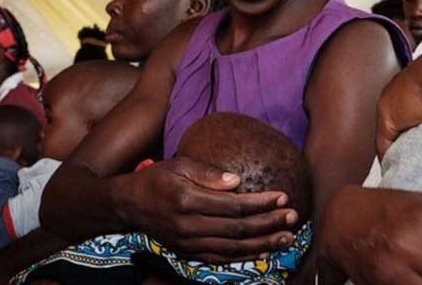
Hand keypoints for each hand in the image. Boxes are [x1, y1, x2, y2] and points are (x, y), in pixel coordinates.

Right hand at [121, 156, 299, 262]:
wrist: (128, 206)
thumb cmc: (157, 179)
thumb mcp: (179, 164)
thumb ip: (208, 173)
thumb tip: (237, 180)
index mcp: (188, 200)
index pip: (233, 205)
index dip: (260, 203)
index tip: (282, 196)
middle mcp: (190, 226)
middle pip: (238, 229)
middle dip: (269, 224)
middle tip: (293, 217)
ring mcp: (189, 243)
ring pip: (233, 248)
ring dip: (263, 244)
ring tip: (286, 238)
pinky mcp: (189, 253)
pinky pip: (221, 258)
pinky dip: (244, 256)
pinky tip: (263, 251)